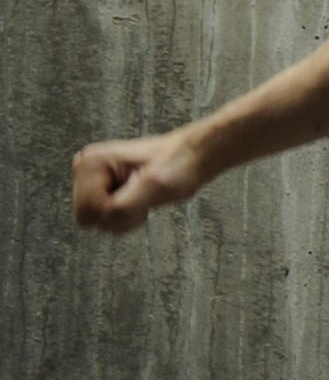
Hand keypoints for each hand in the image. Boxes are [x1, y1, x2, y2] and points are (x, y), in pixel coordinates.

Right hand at [72, 130, 207, 233]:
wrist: (191, 159)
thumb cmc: (178, 166)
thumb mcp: (154, 188)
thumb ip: (123, 206)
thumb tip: (105, 218)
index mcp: (90, 162)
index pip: (86, 212)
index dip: (115, 211)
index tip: (138, 196)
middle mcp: (85, 167)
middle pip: (87, 217)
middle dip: (116, 215)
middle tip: (141, 198)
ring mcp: (92, 177)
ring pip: (96, 220)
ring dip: (122, 216)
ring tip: (141, 197)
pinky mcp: (102, 186)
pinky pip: (105, 217)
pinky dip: (124, 215)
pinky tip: (138, 199)